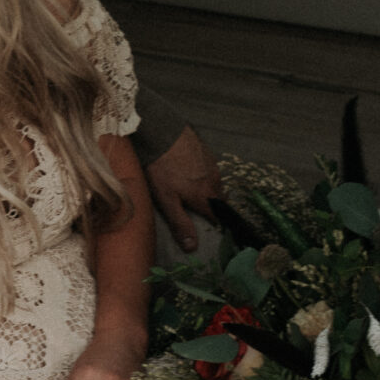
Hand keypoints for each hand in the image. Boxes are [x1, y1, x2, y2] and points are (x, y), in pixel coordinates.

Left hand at [146, 126, 221, 252]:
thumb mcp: (166, 200)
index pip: (217, 217)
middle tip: (199, 210)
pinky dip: (202, 174)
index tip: (210, 228)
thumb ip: (180, 223)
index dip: (214, 224)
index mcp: (206, 196)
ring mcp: (212, 165)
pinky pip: (209, 169)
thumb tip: (192, 247)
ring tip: (191, 190)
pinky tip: (188, 171)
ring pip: (214, 183)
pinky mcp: (207, 152)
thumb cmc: (161, 169)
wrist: (162, 133)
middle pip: (218, 200)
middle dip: (211, 207)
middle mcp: (214, 181)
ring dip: (207, 190)